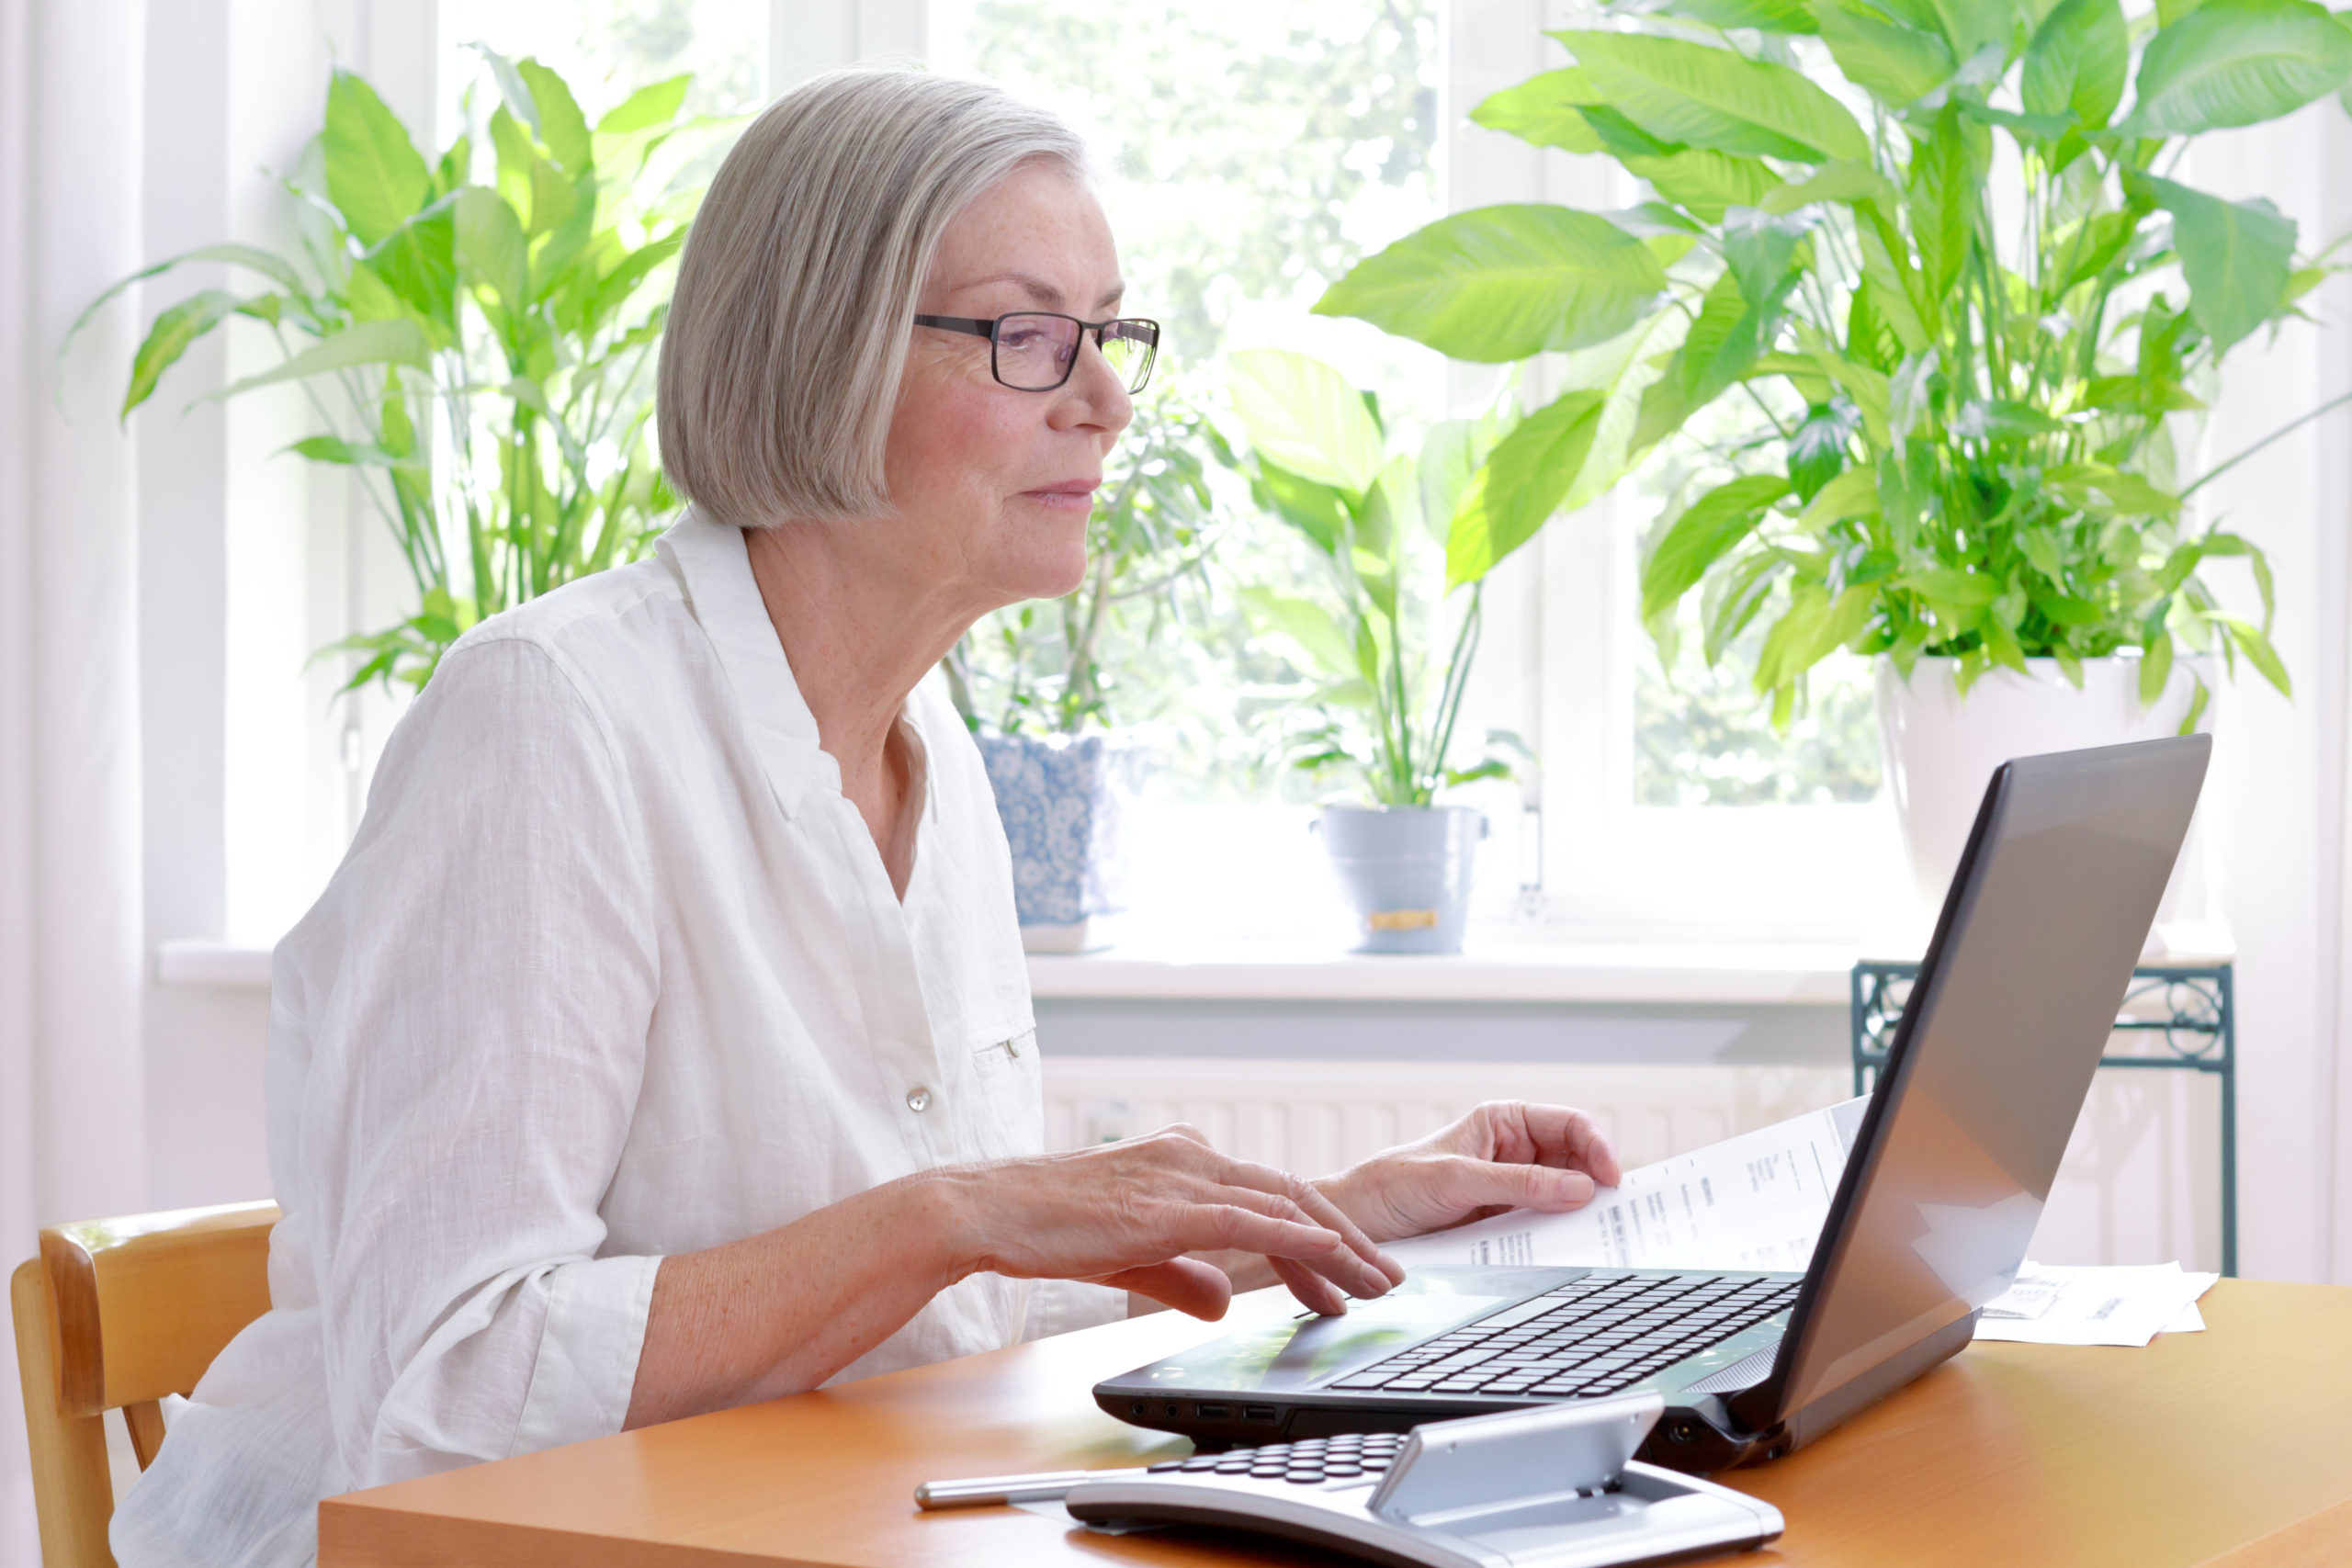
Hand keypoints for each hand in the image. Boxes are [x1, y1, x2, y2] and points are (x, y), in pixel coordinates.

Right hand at [939, 1125, 1404, 1320]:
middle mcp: (1190, 1156)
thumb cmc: (1047, 1227)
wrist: (985, 1210)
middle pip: (1292, 1194)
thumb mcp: (1132, 1257)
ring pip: (1282, 1205)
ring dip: (1337, 1247)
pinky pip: (1247, 1219)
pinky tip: (1329, 1259)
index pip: (1270, 1195)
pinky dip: (1296, 1238)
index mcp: (1184, 1160)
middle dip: (1347, 1241)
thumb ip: (1184, 1275)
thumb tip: (1224, 1300)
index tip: (1350, 1276)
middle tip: (1387, 1279)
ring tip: (1374, 1283)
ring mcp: (1179, 1175)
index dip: (1319, 1236)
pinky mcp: (1164, 1204)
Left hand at [1314, 1101, 1622, 1244]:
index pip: (1569, 1124)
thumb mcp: (1457, 1179)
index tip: (1610, 1180)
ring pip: (1562, 1198)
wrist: (1357, 1226)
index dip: (1596, 1147)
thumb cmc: (1394, 1186)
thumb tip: (1580, 1188)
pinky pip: (1541, 1228)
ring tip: (1601, 1236)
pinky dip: (1558, 1238)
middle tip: (1617, 1214)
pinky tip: (1567, 1251)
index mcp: (1503, 1122)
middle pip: (1575, 1162)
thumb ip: (1518, 1183)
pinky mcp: (1503, 1225)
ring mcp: (1510, 1191)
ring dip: (1579, 1214)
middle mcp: (1513, 1152)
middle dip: (1595, 1183)